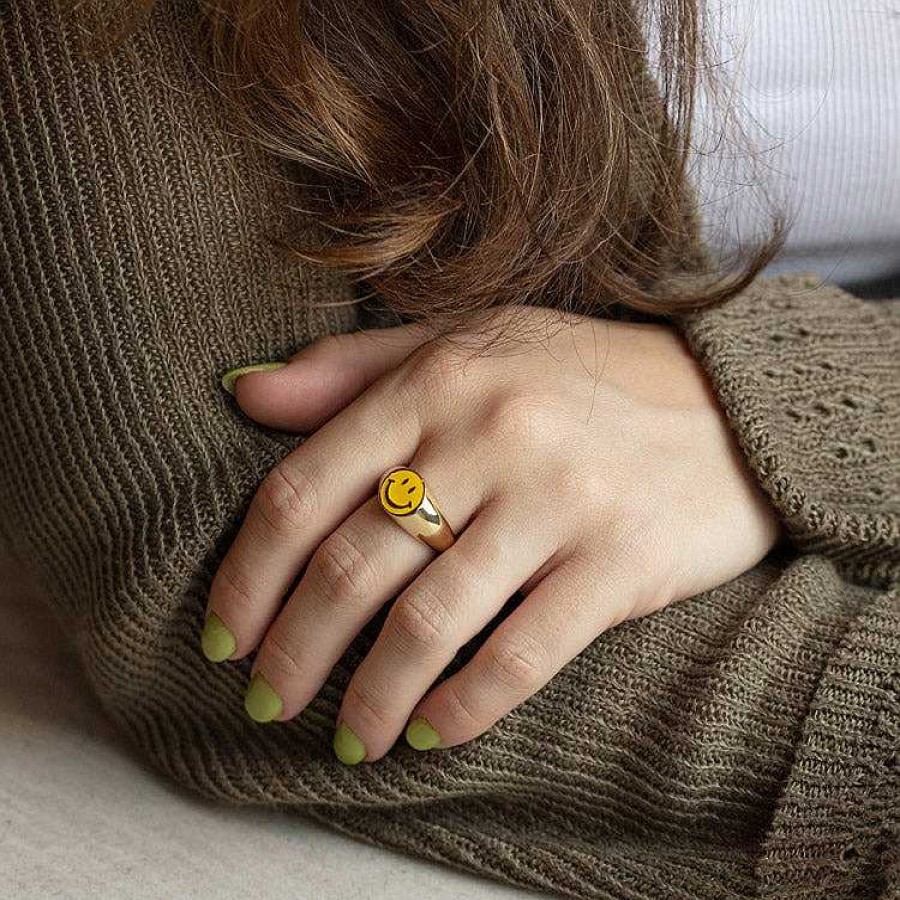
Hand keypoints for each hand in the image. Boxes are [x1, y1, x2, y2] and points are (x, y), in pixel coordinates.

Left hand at [203, 305, 782, 763]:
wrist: (730, 402)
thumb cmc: (580, 377)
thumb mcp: (464, 345)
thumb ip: (350, 369)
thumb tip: (244, 393)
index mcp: (437, 381)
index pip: (302, 491)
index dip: (245, 578)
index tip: (223, 638)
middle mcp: (491, 436)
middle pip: (352, 566)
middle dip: (292, 653)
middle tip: (266, 703)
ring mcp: (558, 501)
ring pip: (427, 623)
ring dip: (370, 700)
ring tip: (346, 739)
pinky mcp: (619, 563)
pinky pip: (520, 655)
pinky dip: (463, 709)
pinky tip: (431, 735)